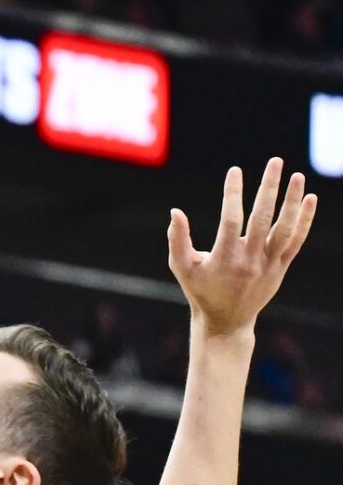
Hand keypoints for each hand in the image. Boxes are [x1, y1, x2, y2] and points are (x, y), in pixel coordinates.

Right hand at [170, 160, 317, 340]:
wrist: (227, 323)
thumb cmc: (201, 292)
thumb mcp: (183, 269)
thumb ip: (177, 240)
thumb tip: (175, 212)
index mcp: (224, 259)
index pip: (230, 220)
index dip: (232, 194)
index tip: (234, 171)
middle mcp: (248, 261)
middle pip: (262, 218)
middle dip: (269, 188)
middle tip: (275, 161)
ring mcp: (268, 264)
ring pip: (284, 229)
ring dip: (292, 201)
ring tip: (297, 176)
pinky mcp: (280, 268)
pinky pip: (295, 241)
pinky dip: (304, 221)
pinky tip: (309, 198)